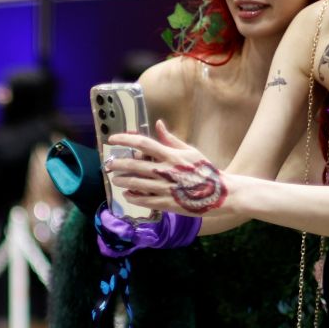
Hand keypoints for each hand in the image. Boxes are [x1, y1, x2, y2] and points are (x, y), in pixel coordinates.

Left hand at [106, 120, 229, 216]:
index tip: (112, 139)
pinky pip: (144, 200)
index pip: (143, 144)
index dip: (125, 140)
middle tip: (108, 164)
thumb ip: (171, 139)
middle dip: (118, 163)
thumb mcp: (190, 151)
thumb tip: (158, 124)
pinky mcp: (167, 203)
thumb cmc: (205, 170)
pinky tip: (126, 194)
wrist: (220, 194)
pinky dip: (132, 196)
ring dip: (122, 180)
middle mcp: (166, 171)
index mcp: (172, 155)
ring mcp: (165, 188)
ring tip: (115, 179)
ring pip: (136, 183)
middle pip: (135, 165)